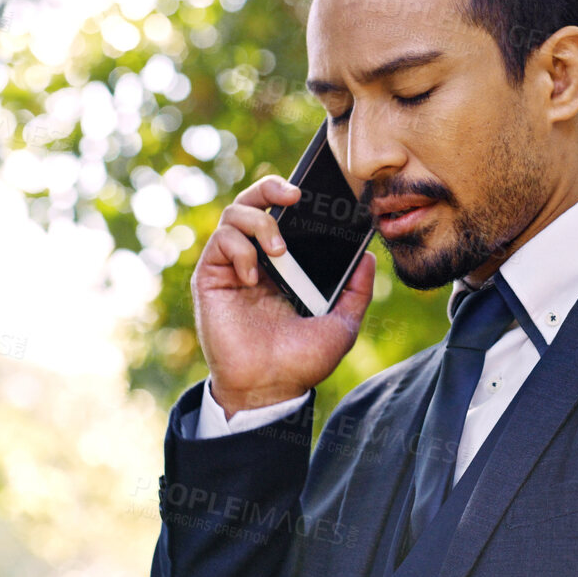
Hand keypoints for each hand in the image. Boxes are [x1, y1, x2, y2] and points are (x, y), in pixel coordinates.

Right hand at [192, 175, 377, 418]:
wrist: (270, 389)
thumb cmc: (301, 362)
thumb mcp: (343, 323)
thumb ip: (357, 290)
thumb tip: (366, 256)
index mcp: (285, 266)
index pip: (284, 215)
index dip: (293, 196)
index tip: (316, 193)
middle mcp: (257, 260)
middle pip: (254, 202)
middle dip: (271, 187)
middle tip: (294, 195)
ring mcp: (232, 267)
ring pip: (233, 213)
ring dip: (259, 221)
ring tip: (279, 249)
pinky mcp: (211, 278)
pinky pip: (220, 242)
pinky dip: (240, 249)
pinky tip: (254, 275)